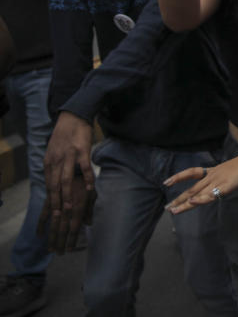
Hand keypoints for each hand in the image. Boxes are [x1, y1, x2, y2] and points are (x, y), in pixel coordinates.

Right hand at [39, 171, 95, 253]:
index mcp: (79, 205)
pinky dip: (41, 225)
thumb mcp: (92, 194)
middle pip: (62, 228)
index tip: (68, 250)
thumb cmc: (85, 182)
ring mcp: (57, 203)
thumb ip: (89, 209)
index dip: (71, 239)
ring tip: (49, 249)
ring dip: (51, 237)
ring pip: (53, 224)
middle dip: (60, 242)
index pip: (75, 227)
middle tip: (58, 254)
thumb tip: (88, 224)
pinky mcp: (50, 199)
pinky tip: (39, 235)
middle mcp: (67, 206)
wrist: (73, 165)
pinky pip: (44, 213)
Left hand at [40, 112, 94, 252]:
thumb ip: (55, 169)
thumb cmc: (66, 135)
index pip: (48, 189)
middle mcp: (56, 162)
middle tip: (58, 221)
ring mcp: (68, 156)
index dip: (49, 206)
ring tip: (70, 210)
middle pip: (55, 188)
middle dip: (56, 207)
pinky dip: (87, 178)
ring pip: (66, 180)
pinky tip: (91, 188)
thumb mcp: (54, 153)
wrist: (73, 114)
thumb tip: (56, 185)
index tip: (50, 221)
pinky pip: (84, 167)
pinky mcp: (81, 149)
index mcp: (49, 164)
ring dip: (67, 196)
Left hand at [164, 150, 237, 213]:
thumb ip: (223, 179)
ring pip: (198, 193)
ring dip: (185, 203)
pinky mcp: (226, 186)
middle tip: (167, 207)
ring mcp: (218, 181)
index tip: (167, 182)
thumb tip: (218, 186)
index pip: (192, 173)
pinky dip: (201, 199)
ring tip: (174, 211)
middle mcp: (212, 176)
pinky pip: (211, 194)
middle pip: (192, 188)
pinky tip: (193, 202)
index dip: (179, 177)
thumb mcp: (230, 171)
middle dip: (179, 199)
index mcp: (213, 171)